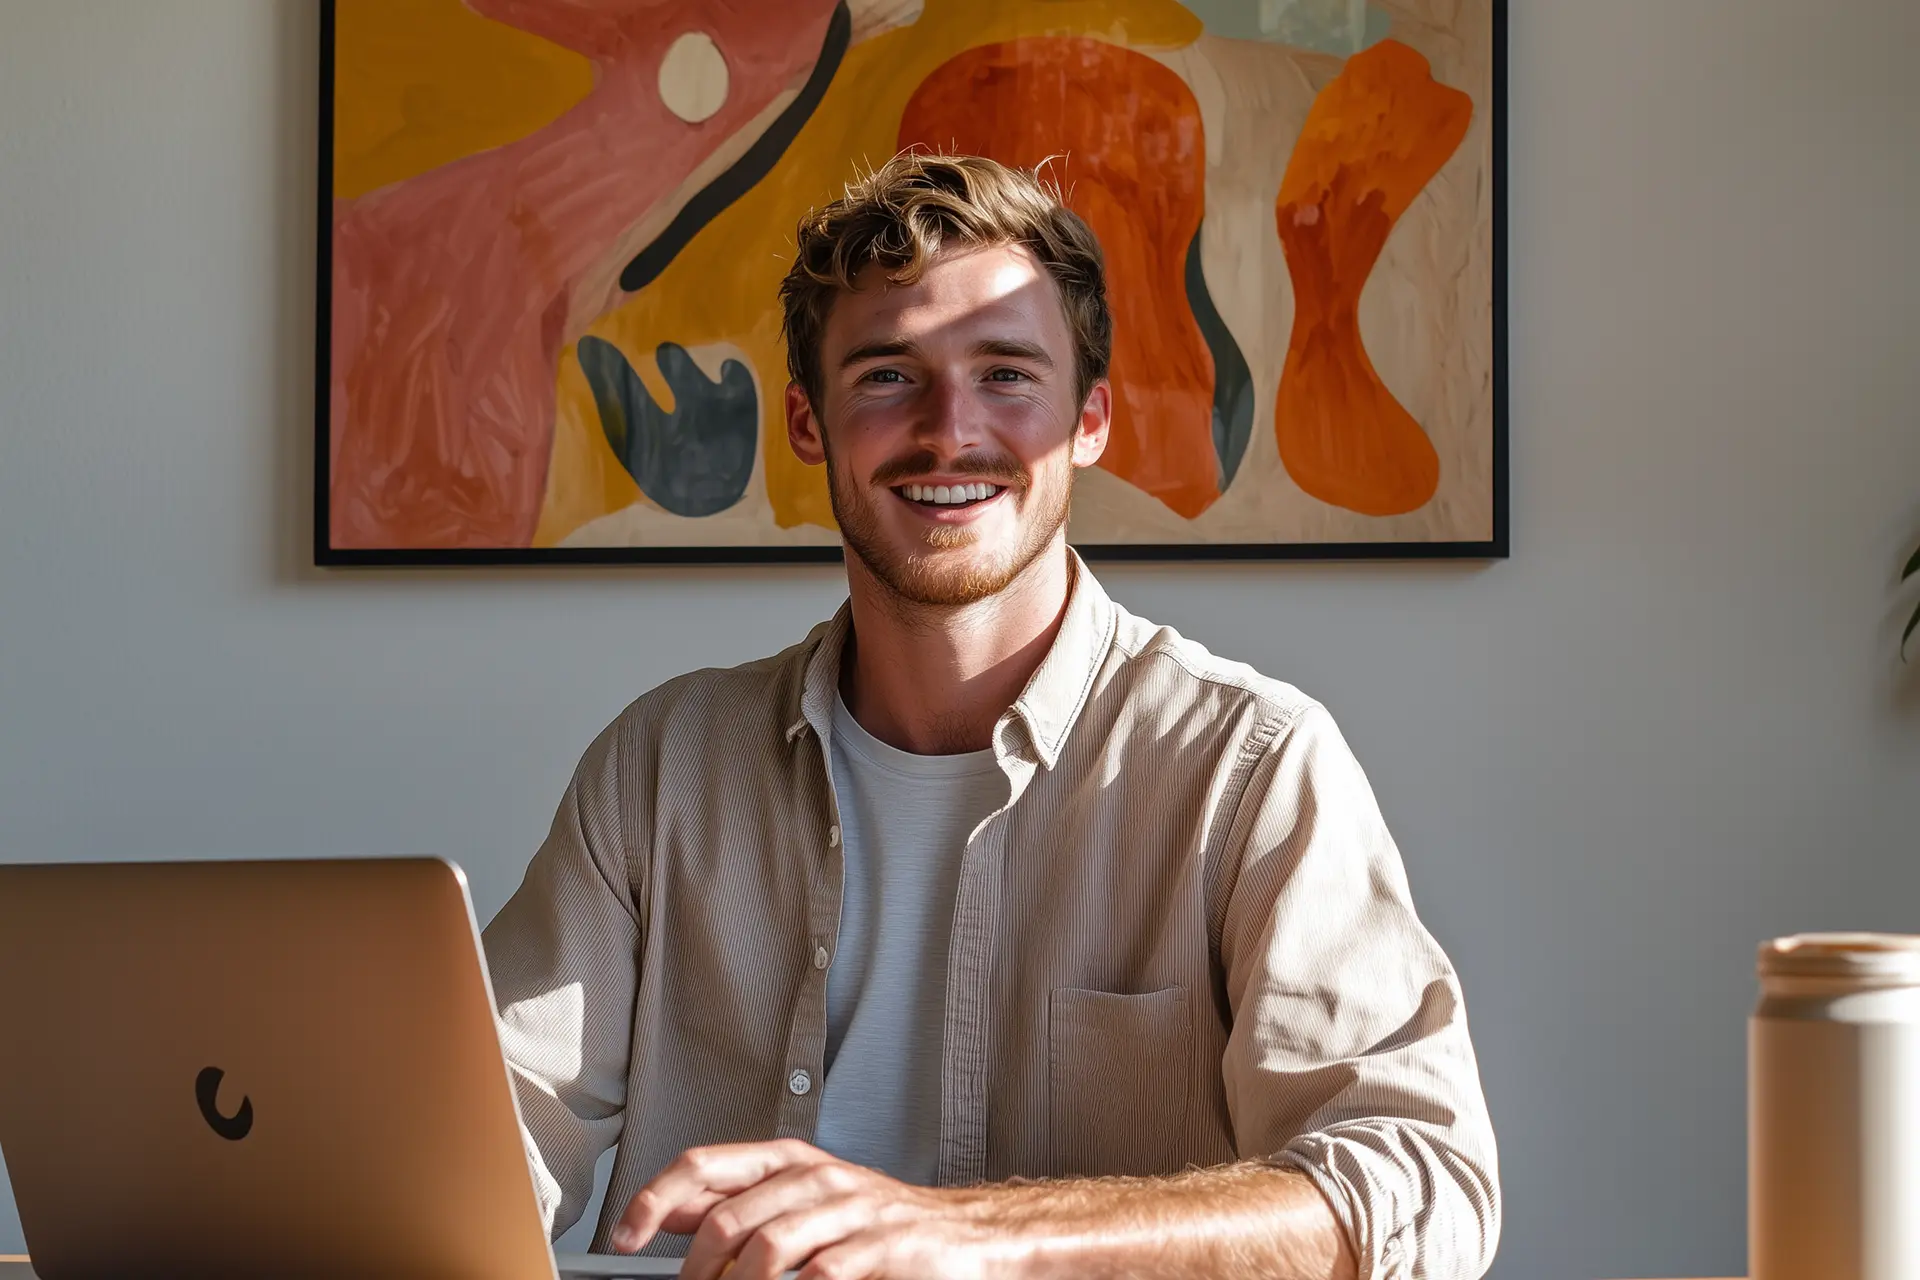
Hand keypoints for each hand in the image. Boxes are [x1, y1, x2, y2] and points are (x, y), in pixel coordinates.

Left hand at [608, 1139, 1012, 1279]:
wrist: (962, 1237)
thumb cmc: (877, 1223)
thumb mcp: (803, 1201)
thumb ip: (740, 1202)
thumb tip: (669, 1212)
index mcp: (790, 1161)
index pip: (705, 1164)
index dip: (655, 1199)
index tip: (624, 1237)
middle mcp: (817, 1177)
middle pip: (729, 1215)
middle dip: (696, 1267)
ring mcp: (852, 1210)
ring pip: (768, 1245)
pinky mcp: (884, 1246)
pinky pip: (822, 1273)